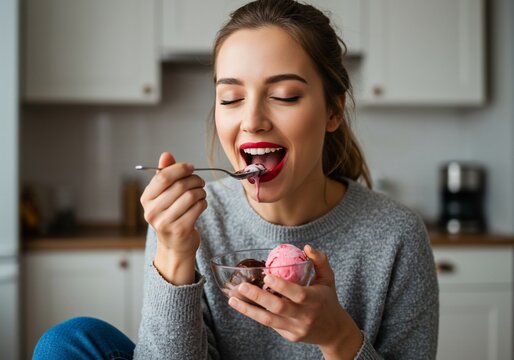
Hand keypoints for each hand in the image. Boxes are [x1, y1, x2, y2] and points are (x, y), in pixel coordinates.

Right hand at [140, 152, 206, 283]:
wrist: (175, 245)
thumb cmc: (171, 214)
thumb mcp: (164, 194)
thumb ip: (165, 174)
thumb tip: (166, 155)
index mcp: (146, 199)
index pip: (163, 177)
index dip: (180, 169)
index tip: (191, 167)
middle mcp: (152, 211)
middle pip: (180, 186)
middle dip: (195, 180)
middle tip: (200, 181)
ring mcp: (165, 222)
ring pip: (191, 196)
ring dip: (201, 192)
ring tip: (201, 193)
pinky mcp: (180, 230)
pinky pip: (198, 208)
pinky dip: (203, 203)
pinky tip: (201, 204)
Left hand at [227, 245, 362, 359]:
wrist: (334, 331)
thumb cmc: (328, 300)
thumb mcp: (328, 279)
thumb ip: (319, 261)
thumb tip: (306, 247)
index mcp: (315, 299)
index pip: (297, 293)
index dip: (282, 285)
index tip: (266, 275)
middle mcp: (305, 316)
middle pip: (278, 308)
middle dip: (258, 297)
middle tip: (241, 286)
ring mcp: (296, 328)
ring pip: (269, 320)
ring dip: (248, 310)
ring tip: (232, 300)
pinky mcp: (289, 336)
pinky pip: (271, 325)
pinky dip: (256, 315)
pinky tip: (243, 306)